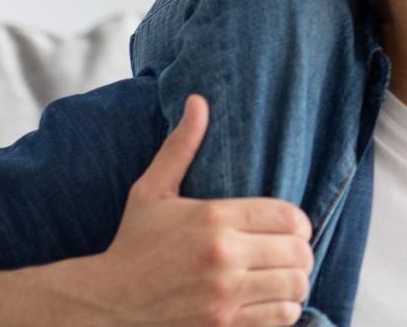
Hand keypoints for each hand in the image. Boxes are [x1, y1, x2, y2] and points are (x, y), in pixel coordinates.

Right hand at [73, 93, 314, 326]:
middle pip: (299, 251)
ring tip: (283, 276)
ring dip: (296, 280)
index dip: (298, 223)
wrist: (104, 303)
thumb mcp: (152, 191)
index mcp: (213, 217)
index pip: (288, 216)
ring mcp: (225, 295)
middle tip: (289, 253)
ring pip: (296, 284)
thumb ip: (181, 147)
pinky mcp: (224, 326)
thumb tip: (198, 101)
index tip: (290, 228)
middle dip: (301, 251)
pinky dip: (285, 308)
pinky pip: (281, 316)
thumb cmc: (132, 244)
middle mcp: (223, 256)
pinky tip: (272, 300)